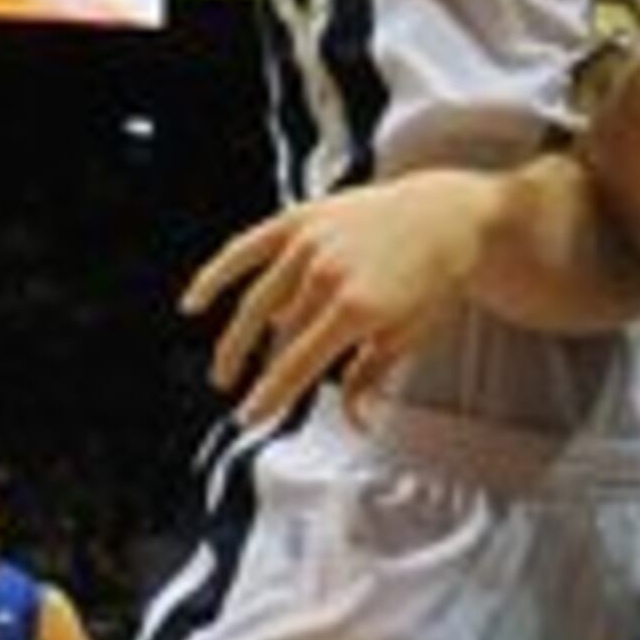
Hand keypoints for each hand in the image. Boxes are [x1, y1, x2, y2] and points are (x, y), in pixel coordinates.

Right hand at [182, 172, 495, 422]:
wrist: (445, 216)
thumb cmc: (431, 280)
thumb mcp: (407, 336)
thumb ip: (370, 378)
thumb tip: (355, 423)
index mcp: (358, 308)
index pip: (299, 364)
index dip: (271, 395)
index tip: (251, 418)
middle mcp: (329, 274)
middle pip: (277, 336)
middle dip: (255, 371)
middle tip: (238, 396)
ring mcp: (312, 242)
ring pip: (261, 301)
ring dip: (240, 338)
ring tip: (227, 367)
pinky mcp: (301, 218)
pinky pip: (246, 249)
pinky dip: (217, 275)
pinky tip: (194, 303)